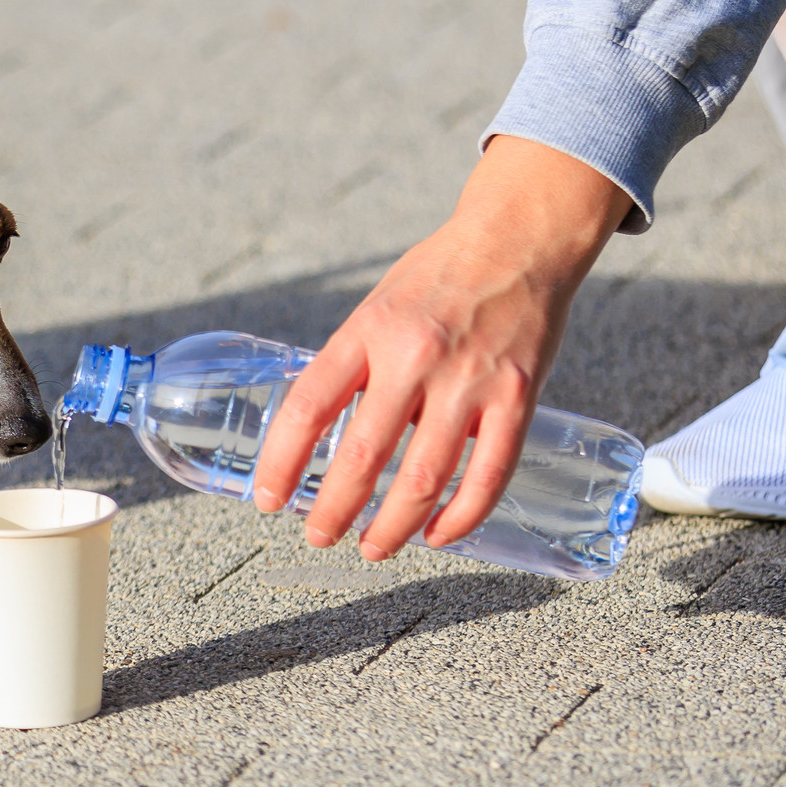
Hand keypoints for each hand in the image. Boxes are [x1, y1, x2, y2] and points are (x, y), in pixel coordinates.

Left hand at [251, 138, 630, 558]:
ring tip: (373, 547)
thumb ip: (352, 364)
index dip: (283, 460)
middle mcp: (414, 357)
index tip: (267, 498)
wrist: (517, 240)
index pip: (309, 405)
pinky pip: (490, 472)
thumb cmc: (437, 276)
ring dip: (394, 524)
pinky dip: (463, 514)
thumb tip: (319, 431)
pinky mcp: (518, 396)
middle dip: (334, 507)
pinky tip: (440, 534)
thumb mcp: (375, 307)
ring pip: (424, 475)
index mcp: (367, 331)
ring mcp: (470, 380)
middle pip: (363, 453)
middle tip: (318, 536)